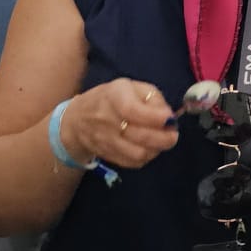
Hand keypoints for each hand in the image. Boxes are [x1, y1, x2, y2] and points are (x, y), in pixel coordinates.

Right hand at [59, 79, 178, 170]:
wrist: (77, 118)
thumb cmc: (111, 98)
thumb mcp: (132, 87)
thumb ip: (152, 98)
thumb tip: (168, 117)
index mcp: (114, 96)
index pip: (133, 110)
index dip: (155, 118)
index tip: (169, 119)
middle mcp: (107, 119)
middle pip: (140, 136)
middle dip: (164, 138)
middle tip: (173, 135)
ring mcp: (105, 140)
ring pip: (138, 154)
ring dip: (156, 150)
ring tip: (161, 142)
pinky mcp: (106, 155)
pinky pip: (131, 163)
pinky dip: (146, 158)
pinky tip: (149, 148)